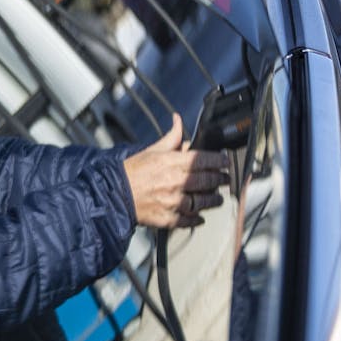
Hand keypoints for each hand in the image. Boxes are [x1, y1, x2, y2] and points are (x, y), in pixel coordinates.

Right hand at [123, 114, 229, 228]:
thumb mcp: (152, 150)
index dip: (220, 160)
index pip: (204, 159)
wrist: (114, 194)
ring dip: (213, 199)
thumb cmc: (132, 172)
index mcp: (173, 163)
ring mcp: (173, 202)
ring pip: (203, 201)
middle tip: (225, 179)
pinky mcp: (168, 218)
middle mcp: (176, 182)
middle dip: (221, 179)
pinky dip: (197, 218)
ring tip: (217, 198)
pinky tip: (200, 216)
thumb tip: (178, 120)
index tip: (225, 161)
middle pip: (208, 180)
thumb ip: (171, 137)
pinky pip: (189, 220)